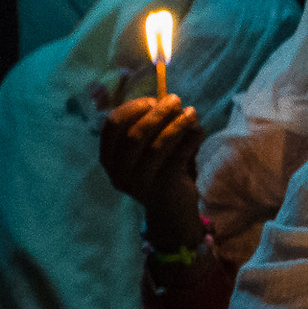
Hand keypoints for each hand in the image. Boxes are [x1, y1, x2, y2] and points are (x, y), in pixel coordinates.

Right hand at [96, 96, 203, 250]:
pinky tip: (198, 129)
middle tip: (176, 100)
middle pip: (135, 134)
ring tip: (192, 112)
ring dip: (177, 124)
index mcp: (109, 159)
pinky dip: (189, 138)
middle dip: (158, 113)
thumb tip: (166, 98)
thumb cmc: (159, 170)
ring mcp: (139, 184)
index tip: (152, 100)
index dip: (132, 108)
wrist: (172, 210)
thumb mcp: (149, 147)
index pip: (112, 126)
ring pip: (157, 146)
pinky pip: (177, 157)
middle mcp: (118, 173)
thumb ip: (151, 125)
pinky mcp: (162, 189)